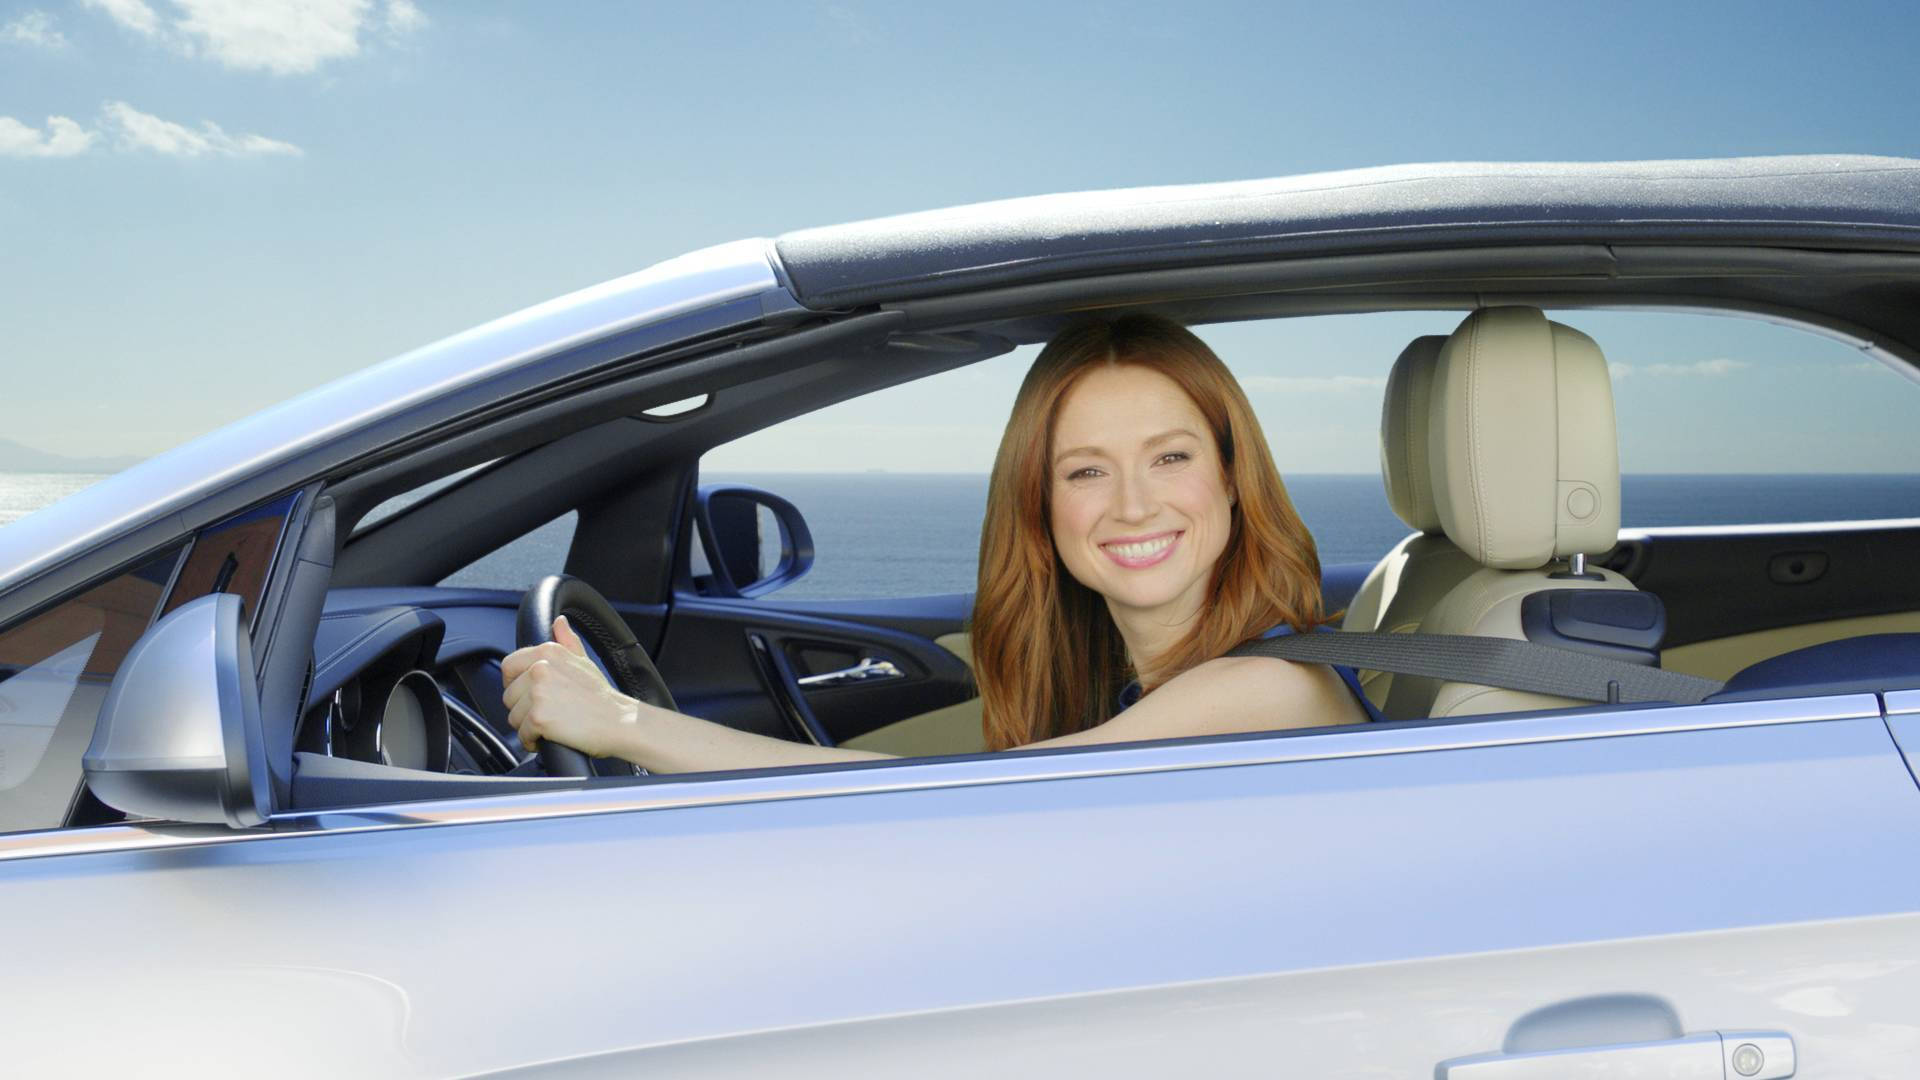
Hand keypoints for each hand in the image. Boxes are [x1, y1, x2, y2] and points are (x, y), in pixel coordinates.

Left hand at [499, 616, 639, 757]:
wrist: (620, 722)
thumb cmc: (602, 697)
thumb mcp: (584, 661)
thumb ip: (567, 641)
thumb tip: (559, 622)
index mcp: (548, 652)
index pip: (509, 666)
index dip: (514, 684)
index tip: (527, 695)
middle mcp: (540, 669)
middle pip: (509, 696)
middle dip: (523, 709)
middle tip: (548, 713)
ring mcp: (538, 693)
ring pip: (513, 717)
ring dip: (527, 727)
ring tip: (551, 726)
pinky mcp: (538, 718)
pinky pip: (521, 735)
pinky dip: (532, 742)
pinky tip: (549, 738)